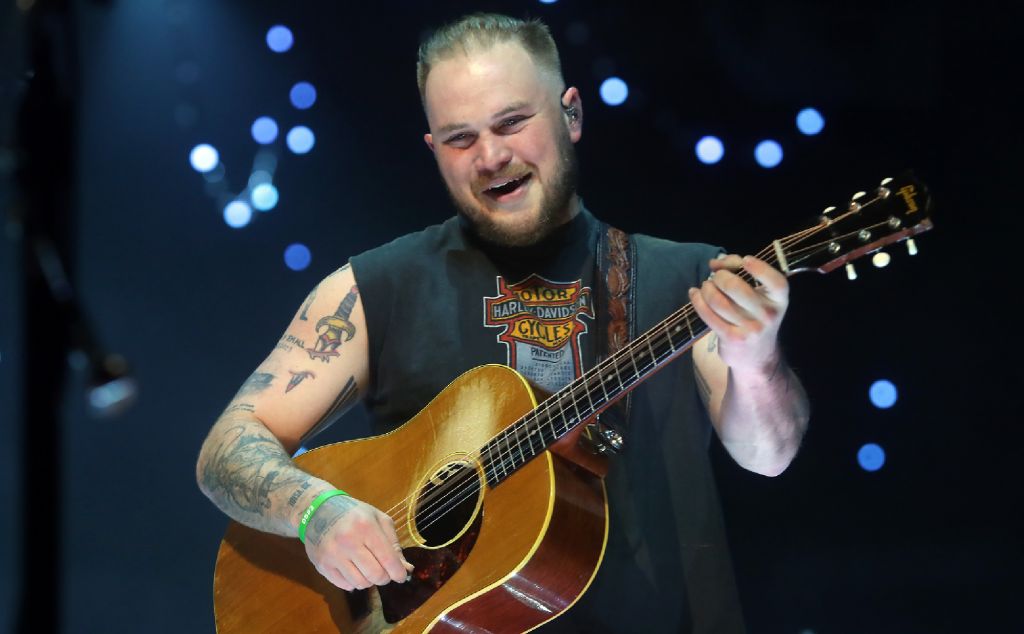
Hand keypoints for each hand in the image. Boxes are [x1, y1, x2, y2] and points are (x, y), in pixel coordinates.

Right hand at [303, 495, 414, 590]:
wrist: (317, 510)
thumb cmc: (353, 514)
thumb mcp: (378, 519)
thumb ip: (393, 543)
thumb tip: (406, 569)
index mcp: (366, 526)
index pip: (388, 560)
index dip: (399, 573)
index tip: (401, 576)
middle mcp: (348, 541)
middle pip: (375, 575)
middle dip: (384, 577)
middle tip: (384, 571)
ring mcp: (333, 555)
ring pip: (361, 584)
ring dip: (368, 580)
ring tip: (367, 568)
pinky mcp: (322, 565)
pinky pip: (345, 586)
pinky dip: (353, 581)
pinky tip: (353, 569)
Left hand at [688, 254, 788, 375]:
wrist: (757, 356)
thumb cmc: (755, 316)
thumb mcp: (761, 297)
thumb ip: (744, 274)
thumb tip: (716, 263)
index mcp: (779, 300)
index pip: (776, 282)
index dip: (760, 268)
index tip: (745, 259)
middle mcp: (767, 314)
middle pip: (735, 286)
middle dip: (720, 276)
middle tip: (716, 277)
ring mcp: (750, 328)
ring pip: (718, 300)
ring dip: (706, 288)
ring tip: (705, 287)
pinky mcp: (732, 338)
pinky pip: (708, 314)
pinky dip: (697, 300)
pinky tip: (694, 294)